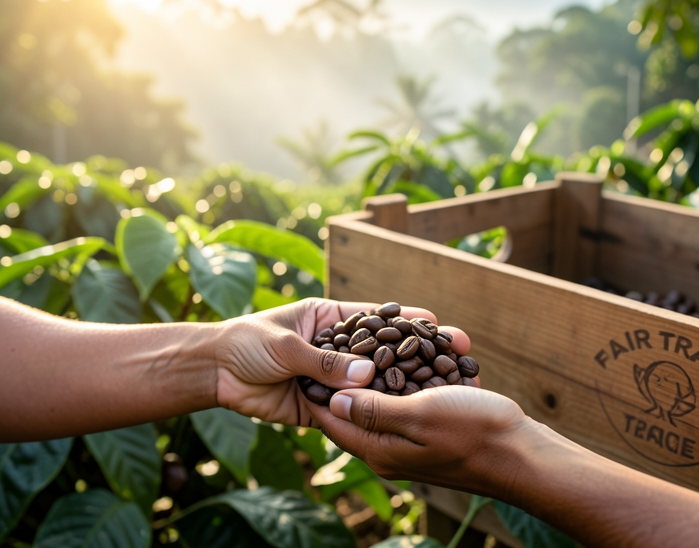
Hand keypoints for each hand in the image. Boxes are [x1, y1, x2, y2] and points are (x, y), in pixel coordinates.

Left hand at [215, 298, 438, 425]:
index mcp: (330, 320)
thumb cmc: (246, 341)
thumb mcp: (287, 345)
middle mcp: (336, 349)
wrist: (213, 373)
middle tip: (448, 353)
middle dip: (412, 353)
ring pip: (370, 383)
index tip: (435, 321)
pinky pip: (350, 409)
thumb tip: (367, 374)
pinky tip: (399, 417)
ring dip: (397, 386)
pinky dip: (370, 412)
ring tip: (435, 389)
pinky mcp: (322, 405)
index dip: (403, 320)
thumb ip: (324, 361)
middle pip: (380, 351)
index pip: (374, 318)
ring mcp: (331, 378)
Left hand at [309, 355, 531, 500]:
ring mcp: (411, 445)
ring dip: (380, 372)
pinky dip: (406, 380)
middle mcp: (389, 450)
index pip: (332, 419)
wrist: (523, 455)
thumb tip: (334, 400)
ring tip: (374, 340)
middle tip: (343, 339)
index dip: (318, 386)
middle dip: (349, 373)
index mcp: (379, 449)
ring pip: (383, 402)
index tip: (312, 354)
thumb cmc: (474, 432)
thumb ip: (373, 409)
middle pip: (355, 409)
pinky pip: (407, 405)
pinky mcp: (431, 436)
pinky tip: (410, 358)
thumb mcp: (419, 415)